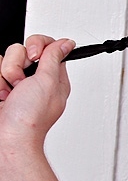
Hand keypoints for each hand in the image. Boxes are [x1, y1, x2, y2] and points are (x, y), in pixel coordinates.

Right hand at [0, 35, 75, 150]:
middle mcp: (35, 78)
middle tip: (22, 82)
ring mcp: (15, 83)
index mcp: (53, 76)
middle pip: (22, 50)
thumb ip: (55, 58)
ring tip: (11, 94)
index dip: (39, 45)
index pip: (48, 45)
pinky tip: (2, 97)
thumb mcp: (49, 82)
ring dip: (5, 76)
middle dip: (18, 64)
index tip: (35, 56)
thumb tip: (68, 42)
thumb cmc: (31, 118)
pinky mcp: (1, 87)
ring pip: (5, 60)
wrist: (9, 138)